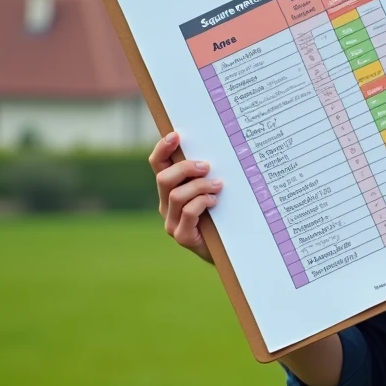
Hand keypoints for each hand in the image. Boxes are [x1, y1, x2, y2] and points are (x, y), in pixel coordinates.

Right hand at [149, 131, 220, 263]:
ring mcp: (172, 223)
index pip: (158, 165)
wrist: (228, 250)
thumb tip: (212, 151)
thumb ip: (206, 175)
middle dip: (185, 168)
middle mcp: (167, 206)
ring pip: (176, 195)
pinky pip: (187, 213)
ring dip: (199, 186)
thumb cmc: (221, 215)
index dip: (162, 149)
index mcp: (170, 191)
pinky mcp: (182, 236)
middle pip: (163, 178)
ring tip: (217, 186)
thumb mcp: (211, 190)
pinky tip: (214, 201)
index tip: (175, 135)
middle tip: (206, 166)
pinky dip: (201, 203)